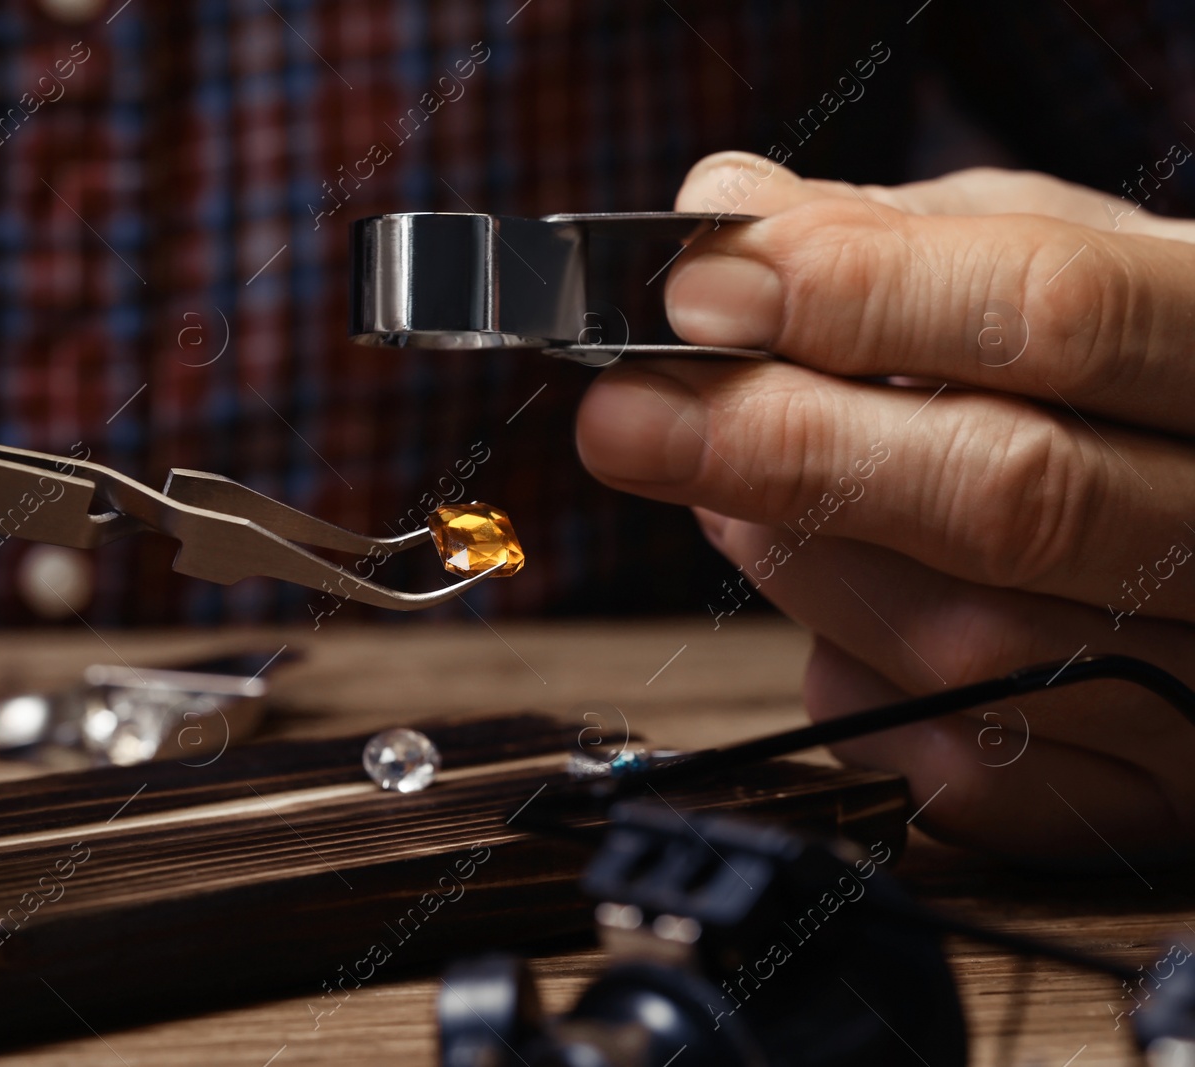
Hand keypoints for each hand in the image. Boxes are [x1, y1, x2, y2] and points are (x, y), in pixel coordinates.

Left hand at [577, 150, 1194, 863]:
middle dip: (782, 449)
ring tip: (734, 493)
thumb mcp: (1062, 254)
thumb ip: (899, 238)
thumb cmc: (1132, 367)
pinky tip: (839, 609)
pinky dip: (852, 677)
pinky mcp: (1148, 794)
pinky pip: (954, 767)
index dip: (859, 300)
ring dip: (797, 560)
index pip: (1056, 315)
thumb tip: (720, 219)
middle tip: (623, 419)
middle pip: (1007, 495)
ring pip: (960, 642)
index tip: (697, 295)